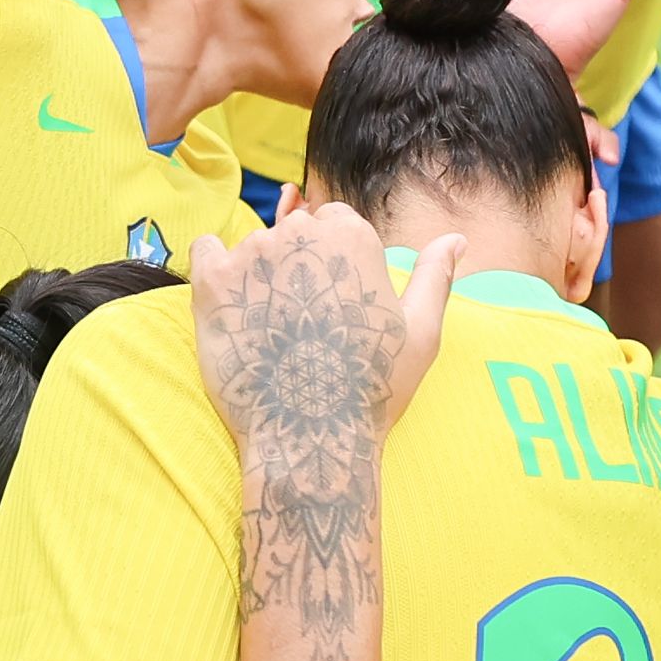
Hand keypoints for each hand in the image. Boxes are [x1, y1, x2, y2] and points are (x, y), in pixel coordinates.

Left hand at [191, 199, 456, 449]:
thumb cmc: (370, 389)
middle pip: (291, 233)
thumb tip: (456, 240)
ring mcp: (252, 256)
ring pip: (251, 248)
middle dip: (295, 267)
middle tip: (302, 324)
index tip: (331, 303)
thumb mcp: (419, 333)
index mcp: (351, 236)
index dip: (331, 264)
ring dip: (257, 277)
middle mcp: (300, 234)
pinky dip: (214, 273)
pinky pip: (204, 253)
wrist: (310, 436)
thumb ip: (434, 277)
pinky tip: (231, 309)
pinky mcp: (211, 283)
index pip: (331, 224)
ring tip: (270, 331)